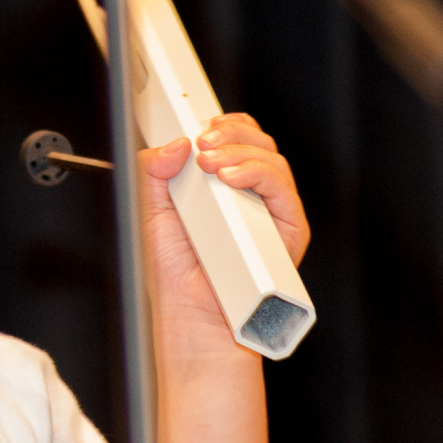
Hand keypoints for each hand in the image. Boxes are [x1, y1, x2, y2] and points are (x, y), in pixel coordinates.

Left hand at [139, 113, 309, 341]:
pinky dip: (259, 175)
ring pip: (273, 161)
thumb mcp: (152, 212)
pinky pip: (284, 191)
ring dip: (241, 152)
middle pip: (258, 144)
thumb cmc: (177, 274)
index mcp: (223, 188)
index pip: (236, 142)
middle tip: (203, 143)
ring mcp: (272, 213)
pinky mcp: (289, 231)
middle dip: (232, 133)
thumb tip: (176, 144)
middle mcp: (251, 197)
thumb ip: (155, 172)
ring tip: (211, 162)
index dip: (225, 126)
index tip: (201, 126)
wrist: (192, 316)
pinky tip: (232, 178)